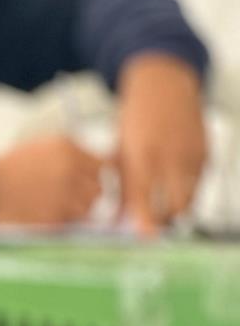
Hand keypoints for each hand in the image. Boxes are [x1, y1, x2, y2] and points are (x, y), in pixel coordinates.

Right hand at [0, 135, 105, 226]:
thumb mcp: (41, 147)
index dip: (95, 176)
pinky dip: (59, 224)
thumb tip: (98, 167)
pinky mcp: (53, 219)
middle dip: (85, 196)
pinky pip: (68, 226)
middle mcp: (70, 171)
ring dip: (73, 213)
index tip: (88, 182)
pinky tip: (41, 217)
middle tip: (68, 199)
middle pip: (97, 190)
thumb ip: (71, 153)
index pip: (102, 165)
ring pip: (85, 211)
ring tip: (52, 209)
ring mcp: (63, 197)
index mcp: (68, 150)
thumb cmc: (7, 169)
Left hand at [116, 53, 206, 235]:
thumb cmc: (136, 119)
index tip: (144, 239)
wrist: (165, 86)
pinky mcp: (206, 153)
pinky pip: (199, 184)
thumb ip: (121, 187)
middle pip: (174, 207)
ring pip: (190, 198)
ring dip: (175, 209)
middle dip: (163, 222)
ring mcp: (192, 155)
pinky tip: (172, 187)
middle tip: (152, 227)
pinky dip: (186, 192)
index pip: (144, 201)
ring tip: (161, 210)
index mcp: (143, 157)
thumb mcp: (120, 152)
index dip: (145, 224)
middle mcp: (171, 157)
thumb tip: (118, 221)